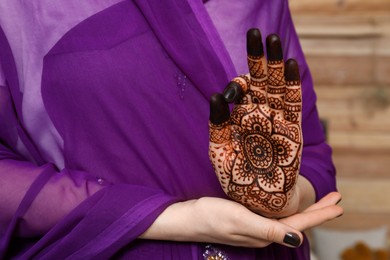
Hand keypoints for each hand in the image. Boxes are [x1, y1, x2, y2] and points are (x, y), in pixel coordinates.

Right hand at [140, 192, 342, 247]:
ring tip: (319, 199)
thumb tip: (299, 239)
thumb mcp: (240, 221)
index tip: (339, 204)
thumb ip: (269, 231)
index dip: (321, 214)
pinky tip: (288, 201)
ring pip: (288, 218)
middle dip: (318, 210)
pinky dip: (288, 207)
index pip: (301, 225)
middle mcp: (264, 232)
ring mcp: (256, 226)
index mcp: (266, 234)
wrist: (188, 217)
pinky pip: (275, 215)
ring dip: (306, 208)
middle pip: (298, 222)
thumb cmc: (211, 217)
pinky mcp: (247, 218)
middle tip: (335, 197)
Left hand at [209, 28, 302, 216]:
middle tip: (255, 34)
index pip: (240, 90)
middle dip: (258, 59)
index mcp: (240, 117)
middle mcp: (259, 114)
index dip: (237, 84)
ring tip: (272, 40)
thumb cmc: (236, 176)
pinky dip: (292, 84)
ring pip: (277, 86)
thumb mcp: (219, 150)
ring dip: (275, 64)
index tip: (232, 94)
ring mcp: (277, 119)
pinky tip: (288, 64)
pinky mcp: (292, 129)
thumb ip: (216, 124)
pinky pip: (293, 103)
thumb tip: (215, 95)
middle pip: (260, 80)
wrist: (259, 199)